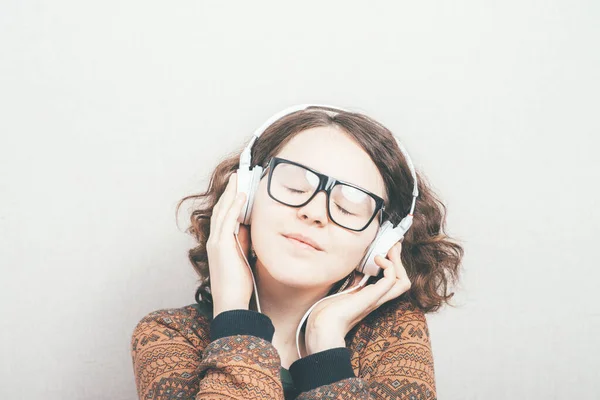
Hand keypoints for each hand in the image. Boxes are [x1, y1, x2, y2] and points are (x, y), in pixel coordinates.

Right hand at [206, 172, 253, 316]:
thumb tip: (249, 226)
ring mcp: (216, 242)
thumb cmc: (239, 284)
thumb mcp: (244, 256)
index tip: (239, 186)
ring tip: (239, 178)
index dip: (230, 199)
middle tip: (238, 175)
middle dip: (229, 191)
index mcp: (219, 243)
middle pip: (221, 208)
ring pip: (222, 211)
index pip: (223, 215)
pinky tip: (241, 196)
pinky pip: (227, 221)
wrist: (232, 302)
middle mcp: (215, 240)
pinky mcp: (221, 246)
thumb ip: (244, 240)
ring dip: (231, 193)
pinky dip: (234, 207)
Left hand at [303, 241, 410, 354]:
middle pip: (402, 281)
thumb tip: (353, 267)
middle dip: (399, 261)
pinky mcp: (373, 296)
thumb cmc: (325, 313)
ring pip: (403, 281)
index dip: (393, 265)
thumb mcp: (339, 291)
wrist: (322, 327)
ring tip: (387, 251)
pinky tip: (377, 259)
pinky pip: (392, 279)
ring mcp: (377, 298)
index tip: (386, 249)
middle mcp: (377, 298)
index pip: (391, 283)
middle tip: (392, 246)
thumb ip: (349, 281)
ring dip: (397, 262)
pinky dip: (389, 265)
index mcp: (370, 297)